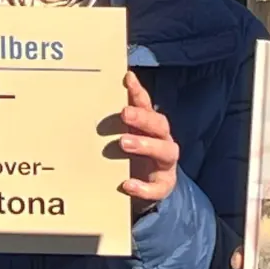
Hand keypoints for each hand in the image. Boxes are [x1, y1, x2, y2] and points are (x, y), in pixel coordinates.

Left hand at [118, 72, 177, 215]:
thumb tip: (104, 93)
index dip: (139, 92)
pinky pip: (158, 187)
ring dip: (146, 145)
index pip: (147, 106)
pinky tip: (127, 184)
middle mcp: (163, 142)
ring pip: (166, 151)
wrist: (146, 189)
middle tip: (124, 114)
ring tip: (124, 143)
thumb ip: (118, 119)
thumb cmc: (133, 156)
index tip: (128, 79)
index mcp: (151, 127)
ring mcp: (165, 164)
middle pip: (160, 125)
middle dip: (143, 118)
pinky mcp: (163, 186)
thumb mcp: (126, 136)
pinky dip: (144, 187)